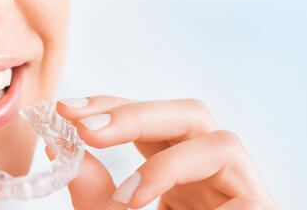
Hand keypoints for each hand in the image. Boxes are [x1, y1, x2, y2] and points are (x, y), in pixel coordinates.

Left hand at [55, 96, 278, 209]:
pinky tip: (145, 205)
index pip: (151, 124)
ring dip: (166, 161)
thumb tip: (66, 150)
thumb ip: (95, 198)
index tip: (66, 110)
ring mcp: (240, 196)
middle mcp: (212, 179)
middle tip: (84, 126)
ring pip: (223, 142)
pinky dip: (184, 187)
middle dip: (135, 114)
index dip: (113, 106)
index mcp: (180, 178)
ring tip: (126, 196)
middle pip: (191, 116)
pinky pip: (241, 186)